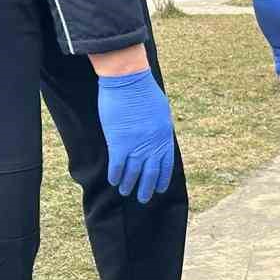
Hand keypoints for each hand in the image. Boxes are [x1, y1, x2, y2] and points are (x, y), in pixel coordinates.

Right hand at [97, 70, 174, 202]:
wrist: (129, 80)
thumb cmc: (144, 91)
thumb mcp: (160, 111)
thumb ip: (159, 129)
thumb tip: (156, 139)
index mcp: (164, 136)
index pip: (165, 164)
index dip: (161, 178)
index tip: (159, 189)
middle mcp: (153, 144)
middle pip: (151, 172)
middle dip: (147, 187)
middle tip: (144, 199)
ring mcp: (136, 145)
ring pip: (134, 172)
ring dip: (130, 184)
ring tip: (126, 193)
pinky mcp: (119, 143)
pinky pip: (118, 165)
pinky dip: (116, 175)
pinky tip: (114, 182)